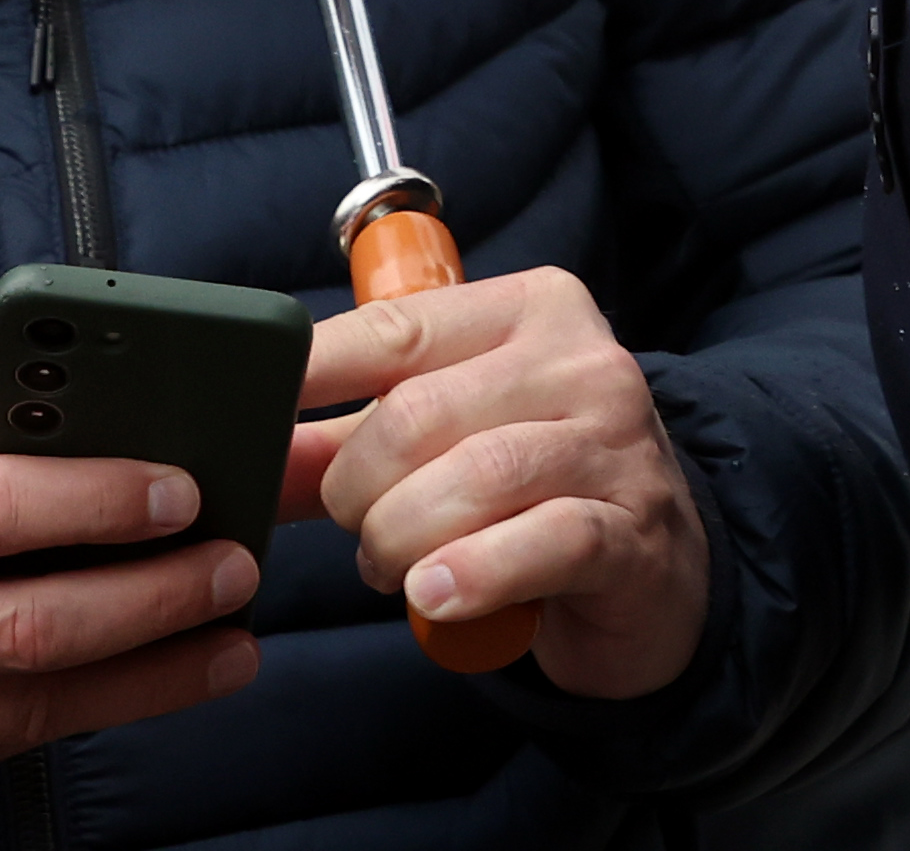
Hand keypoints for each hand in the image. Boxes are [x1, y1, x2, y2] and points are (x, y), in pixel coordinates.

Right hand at [0, 372, 262, 817]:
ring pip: (29, 705)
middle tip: (234, 565)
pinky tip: (149, 679)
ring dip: (148, 675)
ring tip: (229, 639)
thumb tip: (92, 406)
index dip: (93, 501)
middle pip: (27, 627)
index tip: (180, 488)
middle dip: (153, 600)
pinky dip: (86, 711)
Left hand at [293, 266, 711, 697]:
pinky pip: (542, 541)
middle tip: (359, 532)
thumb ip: (345, 444)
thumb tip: (249, 452)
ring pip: (475, 478)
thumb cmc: (534, 487)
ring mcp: (615, 444)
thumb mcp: (444, 443)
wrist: (660, 567)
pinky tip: (435, 597)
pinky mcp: (633, 530)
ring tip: (394, 569)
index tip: (257, 412)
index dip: (314, 372)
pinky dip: (473, 574)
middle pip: (420, 415)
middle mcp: (582, 361)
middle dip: (357, 490)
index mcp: (530, 311)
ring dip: (402, 540)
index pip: (397, 327)